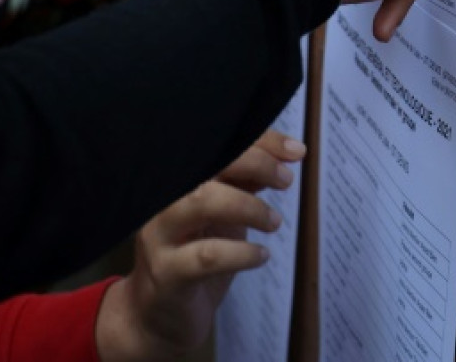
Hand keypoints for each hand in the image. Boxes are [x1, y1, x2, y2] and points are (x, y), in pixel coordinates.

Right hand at [95, 131, 306, 361]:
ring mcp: (160, 236)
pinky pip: (206, 256)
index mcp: (177, 178)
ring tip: (274, 221)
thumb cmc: (194, 253)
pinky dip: (241, 252)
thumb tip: (285, 154)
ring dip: (248, 206)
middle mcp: (162, 200)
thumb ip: (246, 179)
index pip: (216, 142)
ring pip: (201, 202)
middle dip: (255, 163)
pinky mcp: (167, 274)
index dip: (260, 141)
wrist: (159, 315)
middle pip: (206, 163)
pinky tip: (260, 255)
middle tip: (285, 180)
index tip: (296, 150)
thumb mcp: (224, 210)